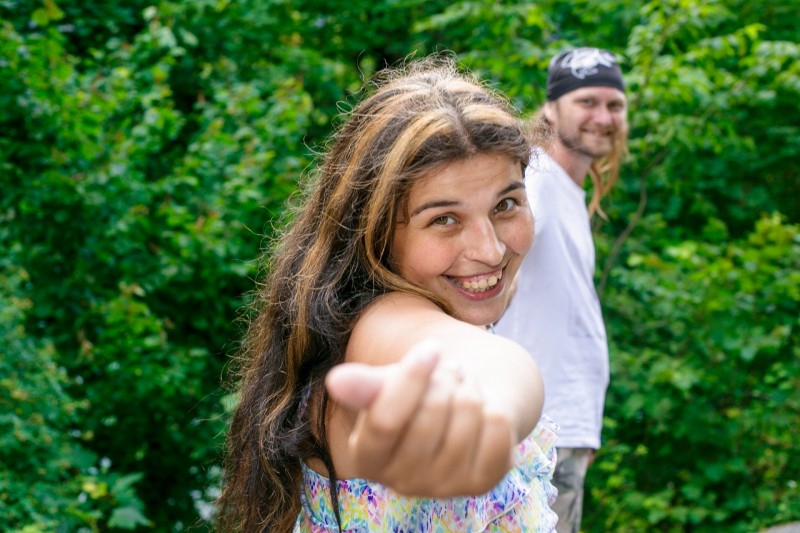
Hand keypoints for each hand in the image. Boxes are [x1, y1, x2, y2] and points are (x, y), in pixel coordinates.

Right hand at [326, 341, 514, 497]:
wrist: (459, 411)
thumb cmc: (415, 396)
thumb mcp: (386, 385)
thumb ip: (363, 385)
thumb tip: (336, 381)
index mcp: (367, 459)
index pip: (385, 421)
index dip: (409, 378)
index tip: (429, 348)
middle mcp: (403, 482)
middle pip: (430, 415)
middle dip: (444, 378)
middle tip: (447, 371)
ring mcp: (446, 487)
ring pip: (468, 414)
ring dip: (469, 387)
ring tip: (463, 387)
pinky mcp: (483, 482)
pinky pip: (499, 427)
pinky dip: (495, 406)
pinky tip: (483, 411)